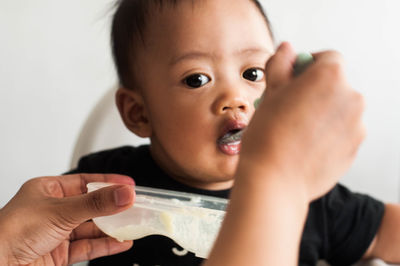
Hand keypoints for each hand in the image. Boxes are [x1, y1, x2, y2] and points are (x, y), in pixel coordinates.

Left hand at [0, 174, 134, 264]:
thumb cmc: (11, 232)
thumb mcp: (61, 211)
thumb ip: (96, 204)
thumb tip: (124, 193)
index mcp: (48, 190)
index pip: (85, 181)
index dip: (108, 181)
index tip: (128, 184)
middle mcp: (52, 210)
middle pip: (91, 205)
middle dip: (113, 206)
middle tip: (134, 205)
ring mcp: (56, 233)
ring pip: (91, 228)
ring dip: (112, 228)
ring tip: (132, 224)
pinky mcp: (59, 254)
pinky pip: (88, 247)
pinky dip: (106, 245)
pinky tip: (121, 242)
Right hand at [240, 42, 364, 199]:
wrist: (274, 179)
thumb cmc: (268, 135)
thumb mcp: (270, 91)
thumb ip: (280, 63)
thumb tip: (287, 49)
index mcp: (330, 77)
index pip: (327, 57)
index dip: (308, 65)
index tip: (294, 78)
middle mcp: (351, 97)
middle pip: (334, 84)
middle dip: (314, 90)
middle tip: (289, 106)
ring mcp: (356, 125)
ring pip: (338, 109)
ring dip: (322, 112)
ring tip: (295, 129)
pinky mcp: (354, 148)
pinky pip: (342, 131)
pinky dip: (327, 133)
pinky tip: (304, 144)